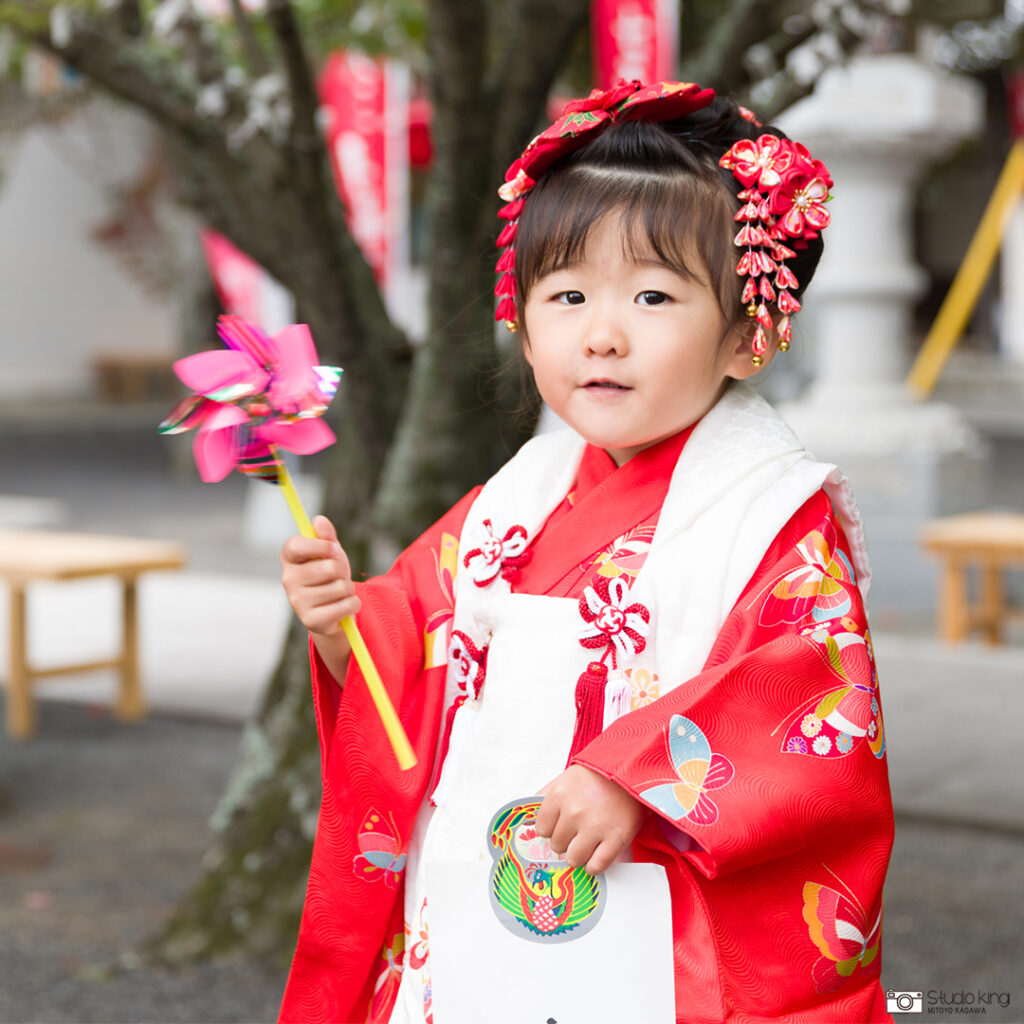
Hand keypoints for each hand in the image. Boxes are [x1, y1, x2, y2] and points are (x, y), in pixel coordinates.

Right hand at [280, 516, 358, 683]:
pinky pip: (346, 605)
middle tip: (337, 576)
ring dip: (348, 589)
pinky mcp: (310, 621)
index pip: (296, 545)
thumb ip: (326, 537)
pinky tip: (342, 607)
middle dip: (342, 570)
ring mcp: (297, 602)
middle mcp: (287, 580)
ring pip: (341, 587)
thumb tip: (319, 520)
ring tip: (338, 593)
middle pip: (328, 567)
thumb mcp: (330, 553)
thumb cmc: (330, 576)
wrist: (333, 611)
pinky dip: (353, 604)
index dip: (321, 546)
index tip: (334, 549)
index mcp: (289, 559)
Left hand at [534, 764, 646, 874]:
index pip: (542, 829)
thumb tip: (527, 819)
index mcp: (559, 796)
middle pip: (557, 845)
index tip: (560, 826)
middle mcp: (574, 812)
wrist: (631, 770)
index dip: (551, 829)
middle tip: (577, 832)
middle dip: (566, 841)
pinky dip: (594, 866)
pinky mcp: (616, 839)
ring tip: (587, 844)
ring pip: (573, 859)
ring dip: (579, 855)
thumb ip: (546, 797)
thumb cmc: (598, 775)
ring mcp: (595, 827)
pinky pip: (596, 866)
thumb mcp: (565, 778)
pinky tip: (597, 855)